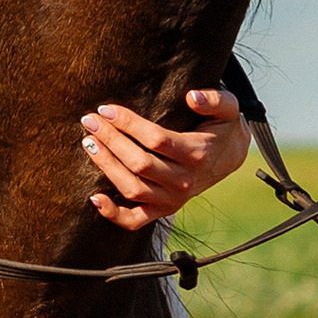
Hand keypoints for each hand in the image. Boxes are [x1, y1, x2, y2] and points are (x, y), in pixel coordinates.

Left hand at [80, 86, 250, 231]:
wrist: (228, 157)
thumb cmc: (220, 127)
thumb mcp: (226, 108)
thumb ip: (214, 99)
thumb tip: (192, 97)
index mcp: (197, 154)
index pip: (156, 140)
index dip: (128, 124)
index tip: (106, 109)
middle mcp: (184, 181)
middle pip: (140, 163)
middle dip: (110, 140)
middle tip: (89, 121)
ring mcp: (173, 200)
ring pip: (133, 188)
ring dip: (107, 167)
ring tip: (89, 143)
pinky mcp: (163, 211)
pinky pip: (135, 220)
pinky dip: (114, 214)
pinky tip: (94, 198)